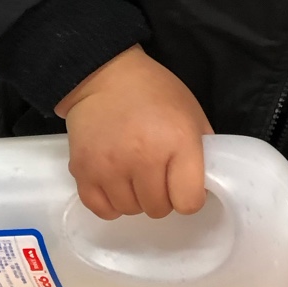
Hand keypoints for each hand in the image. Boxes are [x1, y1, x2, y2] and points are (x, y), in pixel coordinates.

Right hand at [56, 45, 212, 219]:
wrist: (104, 76)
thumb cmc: (155, 92)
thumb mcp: (191, 113)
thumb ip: (202, 151)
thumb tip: (204, 186)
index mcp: (178, 141)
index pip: (189, 202)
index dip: (189, 196)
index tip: (183, 184)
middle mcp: (144, 157)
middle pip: (158, 209)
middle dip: (162, 195)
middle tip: (157, 172)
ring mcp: (110, 166)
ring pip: (130, 211)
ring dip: (136, 198)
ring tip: (134, 172)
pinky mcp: (83, 171)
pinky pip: (102, 210)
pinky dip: (111, 202)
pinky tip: (116, 182)